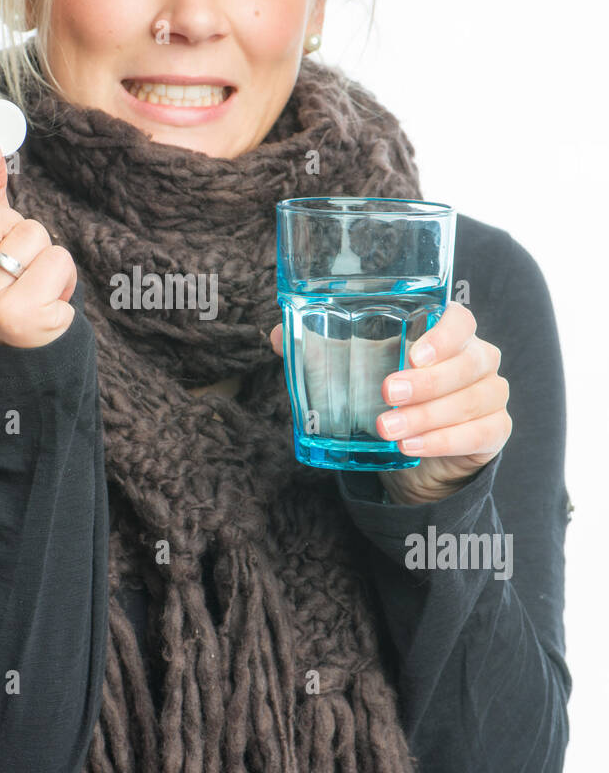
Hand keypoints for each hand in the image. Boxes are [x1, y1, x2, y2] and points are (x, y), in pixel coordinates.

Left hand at [268, 301, 511, 503]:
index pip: (461, 320)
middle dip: (428, 381)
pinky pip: (482, 433)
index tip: (413, 352)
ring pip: (474, 400)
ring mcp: (490, 395)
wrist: (410, 453)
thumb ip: (318, 350)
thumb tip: (278, 336)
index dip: (444, 334)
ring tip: (388, 430)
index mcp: (447, 335)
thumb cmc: (384, 397)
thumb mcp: (351, 372)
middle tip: (387, 395)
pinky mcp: (494, 431)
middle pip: (471, 361)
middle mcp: (477, 359)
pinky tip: (412, 447)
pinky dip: (444, 441)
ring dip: (429, 415)